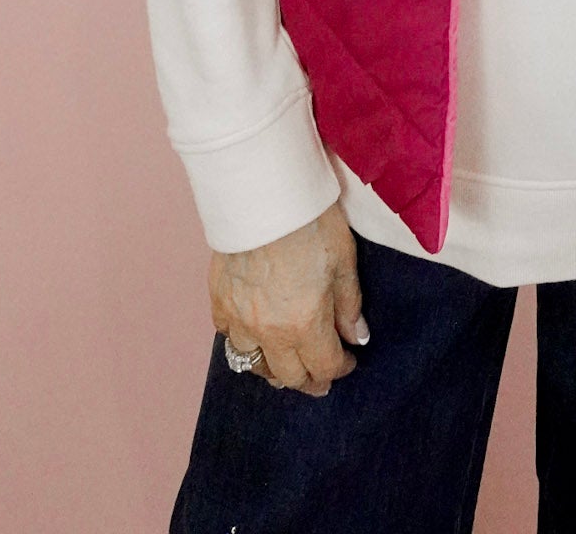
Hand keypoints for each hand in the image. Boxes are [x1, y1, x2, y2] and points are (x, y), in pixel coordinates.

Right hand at [209, 199, 367, 395]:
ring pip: (254, 364)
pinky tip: (254, 336)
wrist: (264, 193)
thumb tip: (357, 336)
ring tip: (286, 365)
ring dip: (273, 369)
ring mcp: (239, 319)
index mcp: (305, 324)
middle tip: (320, 379)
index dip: (340, 368)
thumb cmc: (310, 221)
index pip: (324, 366)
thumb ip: (349, 305)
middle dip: (309, 380)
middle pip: (289, 376)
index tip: (349, 362)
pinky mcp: (218, 301)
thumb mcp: (344, 261)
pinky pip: (229, 338)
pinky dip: (245, 343)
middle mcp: (269, 331)